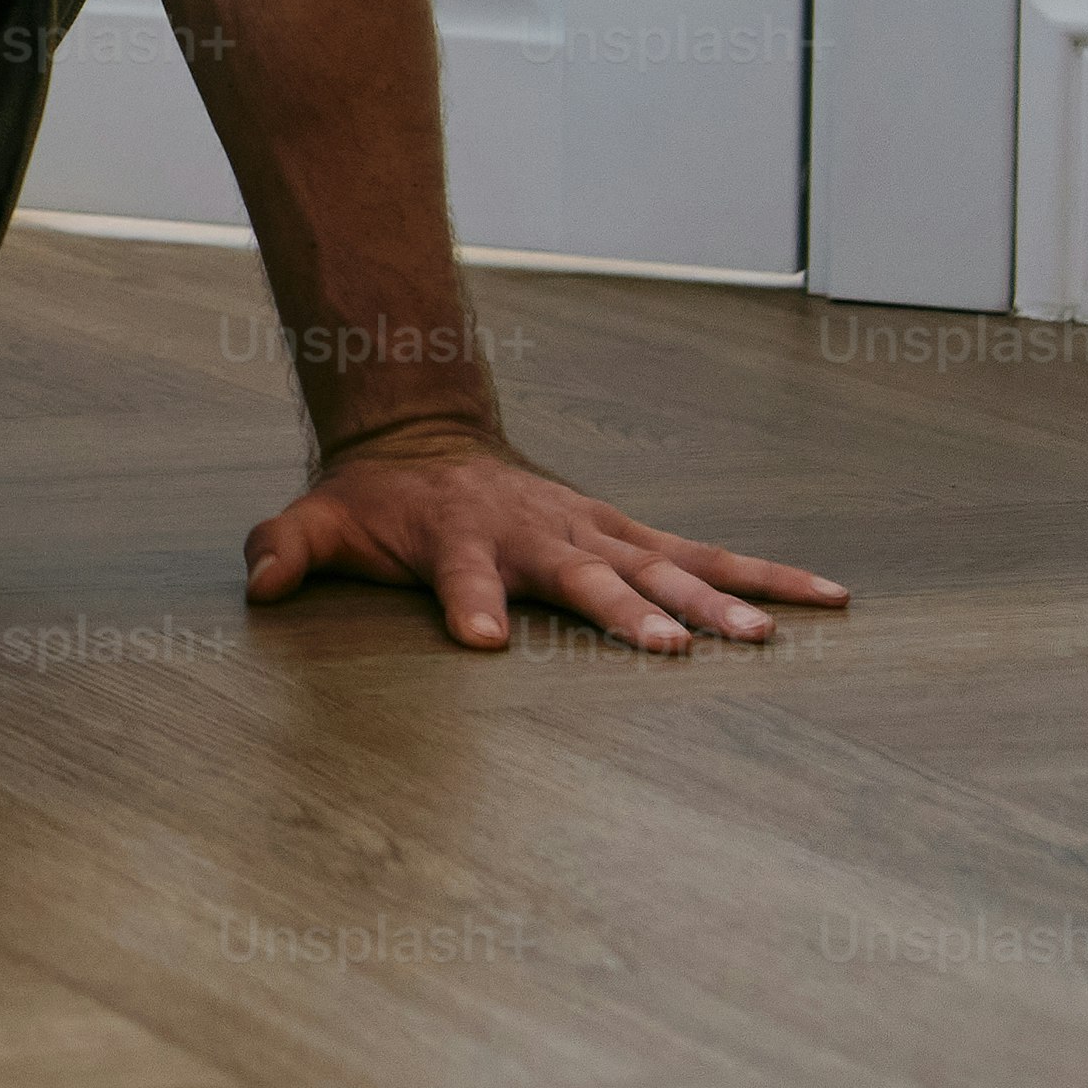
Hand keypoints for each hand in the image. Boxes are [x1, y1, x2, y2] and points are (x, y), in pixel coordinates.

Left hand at [240, 419, 848, 654]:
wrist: (426, 437)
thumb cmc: (373, 501)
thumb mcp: (314, 520)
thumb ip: (283, 550)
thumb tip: (258, 583)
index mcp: (459, 540)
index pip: (461, 578)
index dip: (468, 605)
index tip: (480, 641)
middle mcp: (537, 535)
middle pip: (584, 577)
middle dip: (622, 612)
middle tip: (667, 650)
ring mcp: (593, 534)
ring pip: (664, 567)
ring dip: (714, 602)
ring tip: (765, 639)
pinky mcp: (629, 536)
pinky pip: (707, 555)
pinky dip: (767, 575)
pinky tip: (830, 599)